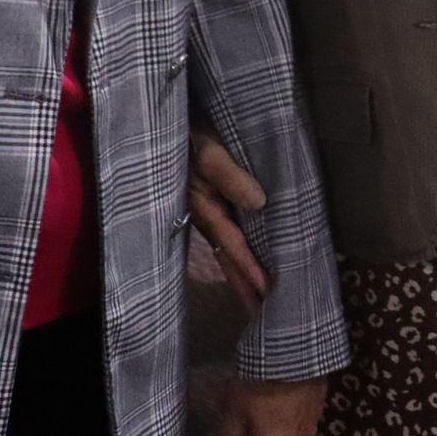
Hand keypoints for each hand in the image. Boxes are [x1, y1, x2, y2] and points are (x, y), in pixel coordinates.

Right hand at [189, 130, 269, 313]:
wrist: (170, 121)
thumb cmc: (191, 133)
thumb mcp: (209, 149)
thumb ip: (230, 175)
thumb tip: (259, 202)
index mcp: (204, 205)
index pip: (231, 243)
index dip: (248, 266)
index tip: (265, 290)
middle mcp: (204, 215)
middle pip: (227, 256)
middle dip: (244, 285)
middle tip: (262, 314)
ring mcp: (204, 211)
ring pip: (226, 250)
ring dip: (241, 275)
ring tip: (258, 301)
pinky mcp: (207, 203)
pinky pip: (225, 235)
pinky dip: (237, 254)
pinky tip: (247, 265)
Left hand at [215, 375, 327, 435]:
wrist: (295, 347)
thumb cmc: (258, 383)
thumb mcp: (233, 412)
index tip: (230, 434)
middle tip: (241, 415)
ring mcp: (312, 423)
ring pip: (286, 433)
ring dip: (272, 425)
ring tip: (259, 400)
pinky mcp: (321, 403)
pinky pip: (299, 417)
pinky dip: (286, 412)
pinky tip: (277, 392)